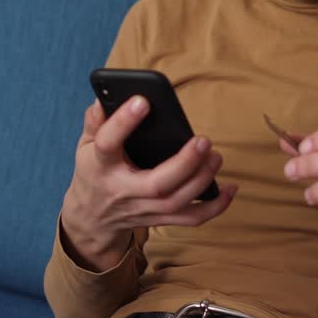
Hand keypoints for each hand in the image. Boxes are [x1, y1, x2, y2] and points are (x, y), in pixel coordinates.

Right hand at [60, 97, 237, 271]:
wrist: (93, 218)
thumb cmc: (95, 170)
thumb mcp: (86, 144)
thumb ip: (95, 121)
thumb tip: (104, 98)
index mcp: (100, 166)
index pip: (108, 145)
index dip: (123, 123)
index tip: (143, 100)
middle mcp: (123, 191)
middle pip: (157, 185)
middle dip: (184, 164)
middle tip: (203, 140)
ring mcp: (143, 209)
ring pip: (177, 202)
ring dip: (202, 180)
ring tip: (215, 155)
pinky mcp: (160, 218)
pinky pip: (191, 219)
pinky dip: (215, 207)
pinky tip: (231, 188)